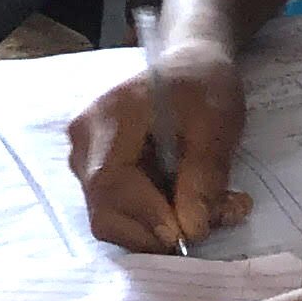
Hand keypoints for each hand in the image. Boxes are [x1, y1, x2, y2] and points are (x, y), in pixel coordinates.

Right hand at [68, 47, 251, 253]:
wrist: (190, 68)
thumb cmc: (203, 86)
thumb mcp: (217, 123)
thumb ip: (204, 174)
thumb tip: (192, 230)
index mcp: (109, 117)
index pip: (109, 184)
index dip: (145, 216)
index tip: (189, 232)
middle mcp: (85, 142)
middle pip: (105, 211)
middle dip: (158, 230)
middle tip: (210, 222)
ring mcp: (87, 160)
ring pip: (113, 219)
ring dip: (162, 229)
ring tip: (213, 209)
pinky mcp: (98, 174)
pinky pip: (120, 213)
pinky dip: (157, 220)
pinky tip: (192, 204)